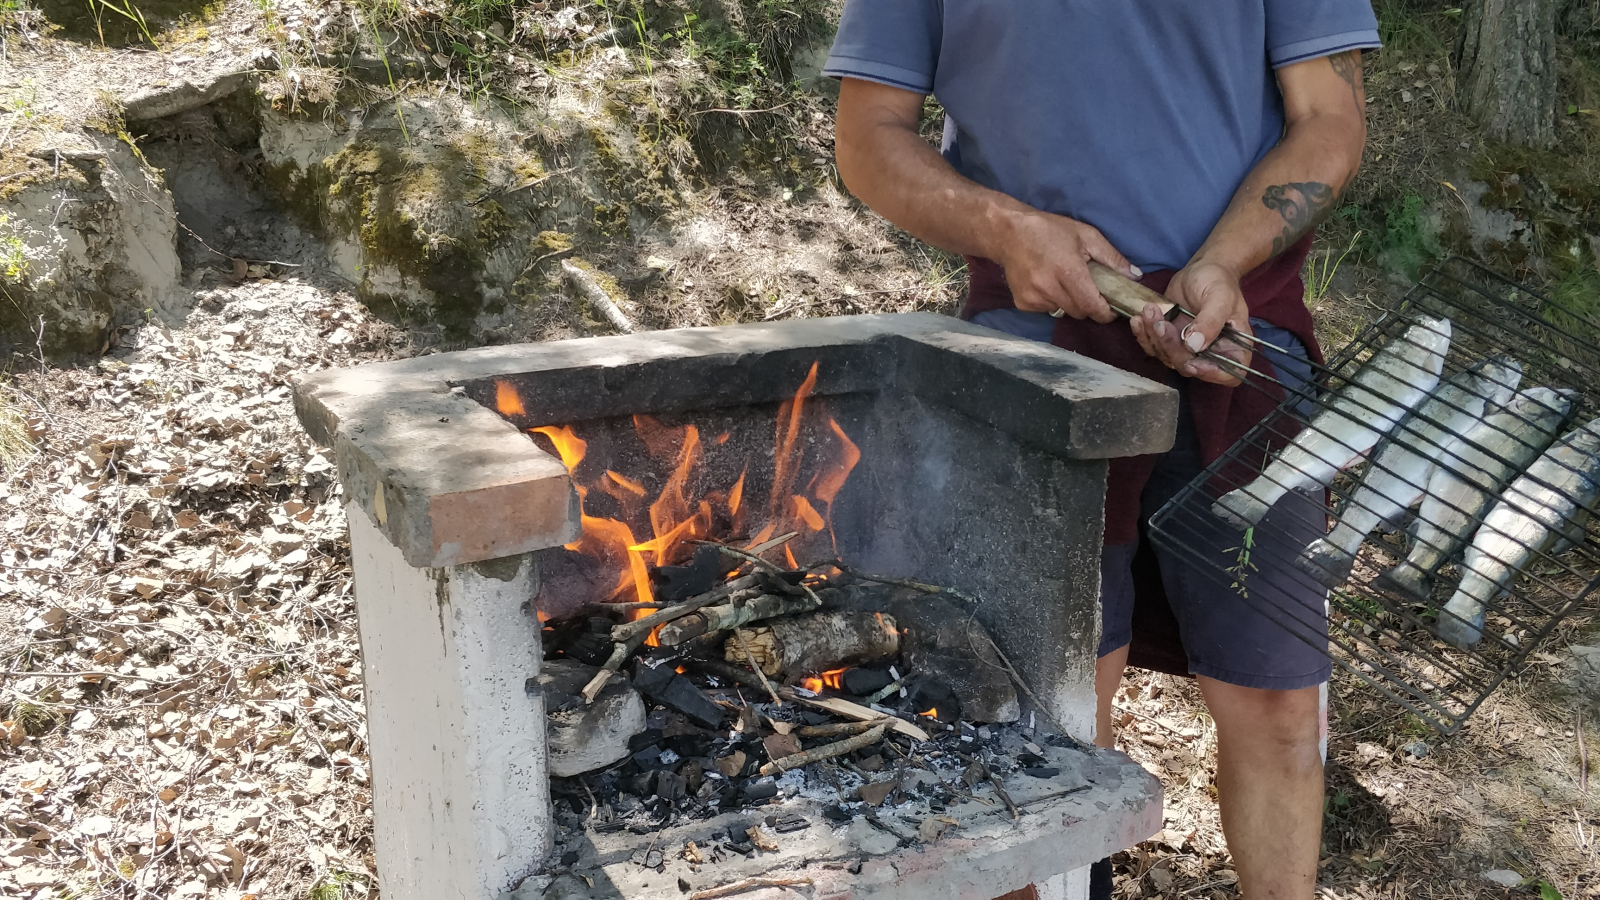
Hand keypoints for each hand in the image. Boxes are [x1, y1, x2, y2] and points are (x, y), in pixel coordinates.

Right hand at [993, 211, 1138, 322]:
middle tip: (1087, 288)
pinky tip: (1046, 284)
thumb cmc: (1050, 230)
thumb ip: (1112, 258)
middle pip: (1079, 313)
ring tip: (1063, 282)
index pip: (1093, 307)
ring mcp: (1034, 297)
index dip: (1105, 312)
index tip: (1110, 308)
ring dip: (1068, 302)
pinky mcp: (1022, 303)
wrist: (1009, 232)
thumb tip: (1135, 276)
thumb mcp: (1086, 235)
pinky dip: (1051, 301)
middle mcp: (1050, 289)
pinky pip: (1046, 310)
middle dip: (1088, 305)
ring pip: (1063, 312)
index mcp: (1069, 272)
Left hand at [1130, 258, 1253, 385]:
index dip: (1211, 374)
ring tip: (1149, 312)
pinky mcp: (1169, 340)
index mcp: (1234, 346)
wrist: (1200, 270)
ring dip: (1154, 338)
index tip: (1193, 362)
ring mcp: (1188, 348)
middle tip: (1160, 323)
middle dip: (1171, 347)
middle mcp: (1211, 353)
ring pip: (1167, 357)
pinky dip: (1143, 335)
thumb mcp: (1220, 296)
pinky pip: (1153, 346)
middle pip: (1190, 366)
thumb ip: (1210, 321)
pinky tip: (1138, 319)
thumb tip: (1195, 345)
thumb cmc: (1218, 280)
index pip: (1229, 374)